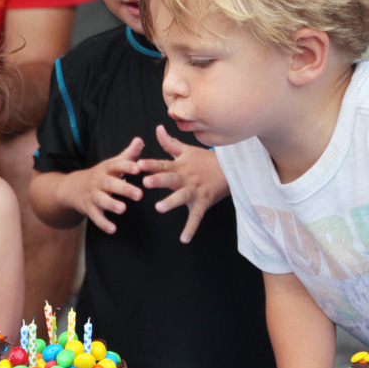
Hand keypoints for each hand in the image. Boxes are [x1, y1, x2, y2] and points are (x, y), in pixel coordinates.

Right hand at [60, 137, 144, 233]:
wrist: (74, 188)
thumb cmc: (102, 175)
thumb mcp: (113, 163)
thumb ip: (128, 154)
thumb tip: (140, 140)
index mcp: (107, 169)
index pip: (116, 165)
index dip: (127, 166)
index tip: (138, 169)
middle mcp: (99, 181)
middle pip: (110, 184)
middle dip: (124, 189)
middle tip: (139, 194)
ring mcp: (93, 195)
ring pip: (101, 200)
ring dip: (111, 204)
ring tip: (123, 209)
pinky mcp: (89, 209)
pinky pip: (96, 217)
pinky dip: (103, 223)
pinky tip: (113, 229)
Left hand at [136, 125, 229, 243]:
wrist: (231, 169)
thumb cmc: (204, 160)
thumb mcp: (186, 150)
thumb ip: (169, 143)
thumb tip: (157, 128)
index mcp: (179, 167)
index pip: (162, 164)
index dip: (150, 164)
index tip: (138, 164)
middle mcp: (185, 178)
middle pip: (170, 179)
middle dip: (158, 180)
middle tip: (145, 182)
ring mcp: (194, 191)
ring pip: (182, 197)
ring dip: (171, 202)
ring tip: (160, 208)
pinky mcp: (203, 202)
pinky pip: (196, 217)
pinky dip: (191, 228)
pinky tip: (184, 239)